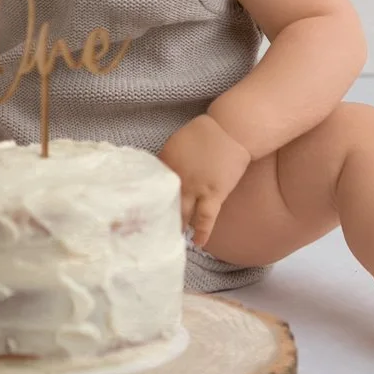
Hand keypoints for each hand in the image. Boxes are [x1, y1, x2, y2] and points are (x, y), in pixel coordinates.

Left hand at [157, 114, 251, 249]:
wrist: (230, 130)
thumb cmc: (204, 133)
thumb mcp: (176, 143)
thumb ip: (167, 161)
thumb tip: (160, 178)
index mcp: (166, 162)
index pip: (151, 186)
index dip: (147, 200)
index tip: (142, 212)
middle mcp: (178, 177)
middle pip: (164, 203)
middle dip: (159, 218)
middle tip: (153, 232)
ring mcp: (196, 188)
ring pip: (183, 214)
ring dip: (178, 226)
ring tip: (172, 239)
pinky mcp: (214, 194)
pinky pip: (206, 218)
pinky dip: (202, 232)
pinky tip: (198, 243)